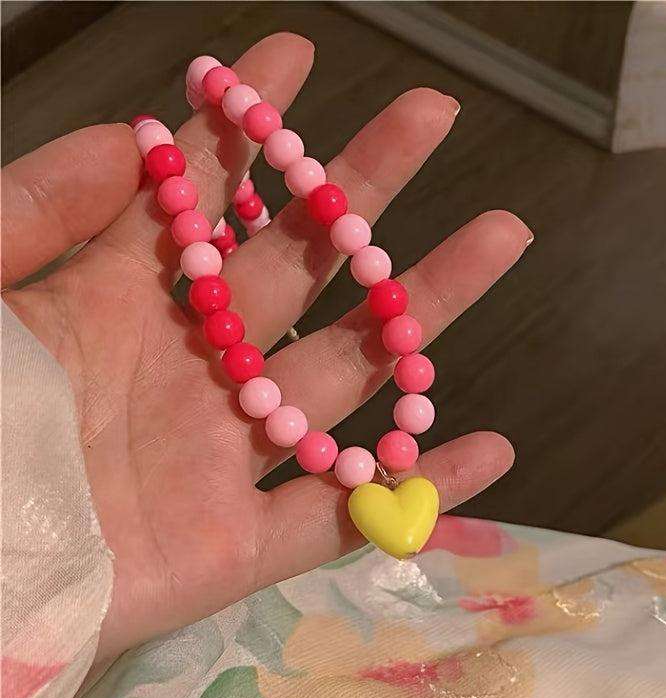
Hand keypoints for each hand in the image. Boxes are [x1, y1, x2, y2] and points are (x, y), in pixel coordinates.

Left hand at [2, 34, 528, 662]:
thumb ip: (36, 210)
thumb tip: (134, 136)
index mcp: (118, 307)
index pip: (200, 196)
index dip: (248, 126)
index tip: (298, 57)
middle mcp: (189, 370)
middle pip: (301, 269)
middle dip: (365, 189)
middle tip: (433, 116)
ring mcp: (219, 461)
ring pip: (345, 378)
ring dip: (423, 314)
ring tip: (499, 236)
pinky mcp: (230, 550)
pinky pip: (338, 520)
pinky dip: (416, 493)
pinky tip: (491, 450)